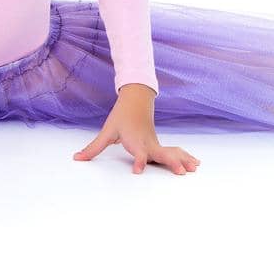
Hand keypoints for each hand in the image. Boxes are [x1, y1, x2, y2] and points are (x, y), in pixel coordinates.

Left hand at [73, 83, 199, 174]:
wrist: (136, 101)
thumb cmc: (121, 117)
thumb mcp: (107, 131)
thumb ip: (93, 148)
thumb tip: (77, 158)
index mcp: (135, 141)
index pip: (138, 153)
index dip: (139, 161)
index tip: (138, 171)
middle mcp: (148, 144)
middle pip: (161, 154)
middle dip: (171, 162)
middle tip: (181, 173)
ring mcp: (156, 144)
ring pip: (171, 152)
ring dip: (182, 160)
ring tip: (193, 169)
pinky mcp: (159, 146)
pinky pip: (174, 152)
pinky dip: (185, 157)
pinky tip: (196, 164)